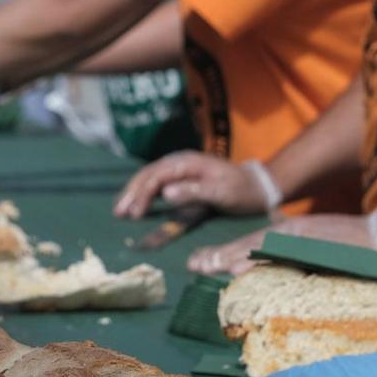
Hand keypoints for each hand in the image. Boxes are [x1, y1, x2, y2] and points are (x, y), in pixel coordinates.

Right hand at [114, 152, 268, 219]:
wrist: (258, 187)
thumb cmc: (242, 191)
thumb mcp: (221, 192)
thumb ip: (193, 191)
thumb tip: (164, 193)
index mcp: (188, 162)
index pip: (156, 176)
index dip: (142, 194)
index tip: (134, 214)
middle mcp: (180, 162)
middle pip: (148, 175)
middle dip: (131, 193)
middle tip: (118, 212)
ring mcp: (181, 170)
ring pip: (150, 179)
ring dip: (134, 194)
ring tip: (121, 211)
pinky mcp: (183, 179)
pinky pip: (158, 184)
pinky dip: (145, 195)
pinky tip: (137, 206)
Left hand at [185, 213, 372, 276]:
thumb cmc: (355, 247)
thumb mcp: (315, 250)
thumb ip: (286, 259)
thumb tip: (250, 271)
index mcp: (291, 235)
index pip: (251, 244)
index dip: (224, 253)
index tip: (199, 262)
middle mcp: (292, 233)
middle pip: (249, 245)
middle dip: (219, 256)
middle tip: (192, 264)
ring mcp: (301, 240)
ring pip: (258, 248)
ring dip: (231, 256)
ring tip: (206, 265)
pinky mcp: (312, 246)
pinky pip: (281, 256)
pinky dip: (260, 261)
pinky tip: (240, 268)